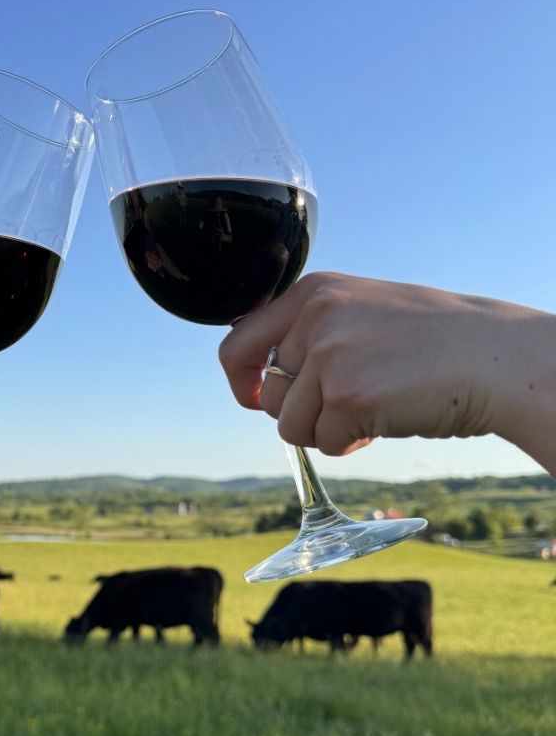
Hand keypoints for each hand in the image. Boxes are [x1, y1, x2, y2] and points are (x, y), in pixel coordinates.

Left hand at [218, 273, 555, 466]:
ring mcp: (327, 356)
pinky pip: (323, 443)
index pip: (238, 343)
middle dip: (307, 411)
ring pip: (291, 426)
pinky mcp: (344, 397)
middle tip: (359, 400)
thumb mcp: (364, 311)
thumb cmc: (437, 342)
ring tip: (378, 406)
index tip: (255, 398)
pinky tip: (389, 419)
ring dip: (329, 430)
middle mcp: (313, 318)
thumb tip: (262, 378)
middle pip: (272, 396)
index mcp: (314, 292)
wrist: (498, 359)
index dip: (242, 381)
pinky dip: (352, 443)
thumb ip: (314, 332)